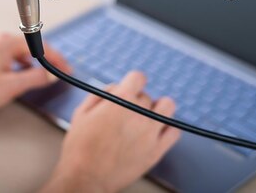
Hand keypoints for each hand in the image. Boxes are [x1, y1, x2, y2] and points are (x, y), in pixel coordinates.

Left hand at [0, 32, 71, 118]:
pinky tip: (22, 76)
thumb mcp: (12, 86)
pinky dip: (21, 65)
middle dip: (46, 60)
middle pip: (31, 47)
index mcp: (6, 42)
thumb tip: (51, 74)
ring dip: (33, 63)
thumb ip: (36, 77)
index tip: (65, 69)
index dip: (56, 59)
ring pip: (21, 52)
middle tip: (57, 73)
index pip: (40, 46)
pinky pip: (11, 56)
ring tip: (42, 76)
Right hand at [41, 71, 180, 192]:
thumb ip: (102, 94)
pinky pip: (174, 132)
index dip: (132, 81)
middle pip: (147, 96)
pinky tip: (157, 131)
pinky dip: (167, 128)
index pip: (138, 77)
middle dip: (137, 101)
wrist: (86, 178)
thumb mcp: (82, 112)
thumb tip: (115, 87)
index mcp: (121, 100)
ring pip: (167, 107)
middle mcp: (139, 113)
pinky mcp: (157, 151)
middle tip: (126, 113)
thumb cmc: (80, 147)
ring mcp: (151, 132)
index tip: (130, 87)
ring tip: (146, 117)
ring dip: (158, 109)